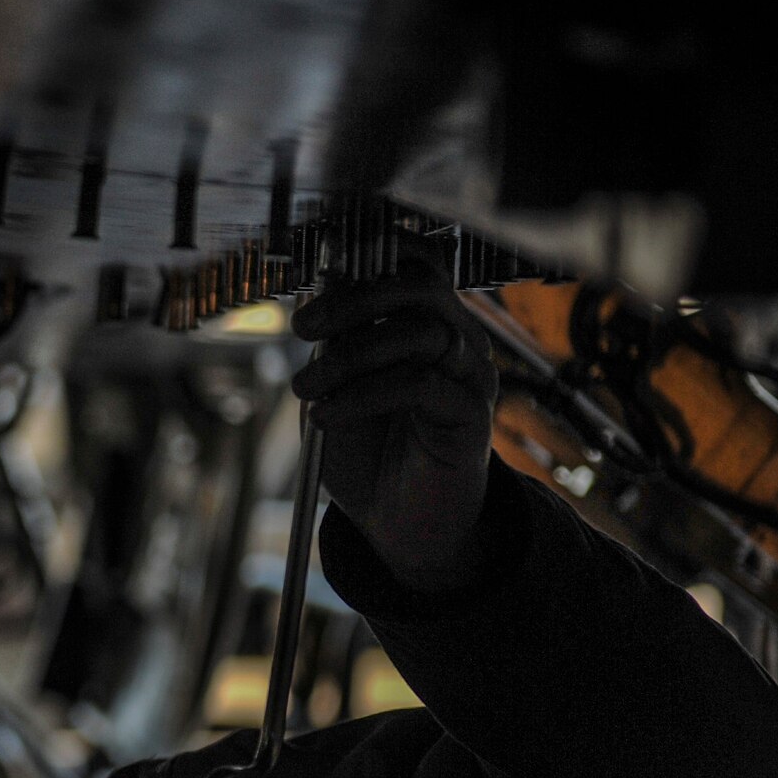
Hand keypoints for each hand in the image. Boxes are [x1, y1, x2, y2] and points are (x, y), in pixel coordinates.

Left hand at [290, 240, 497, 592]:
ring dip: (351, 355)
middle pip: (420, 284)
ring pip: (420, 331)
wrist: (396, 524)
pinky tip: (329, 416)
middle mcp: (455, 338)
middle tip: (304, 327)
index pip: (411, 262)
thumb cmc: (367, 453)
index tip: (315, 274)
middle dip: (354, 297)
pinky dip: (364, 394)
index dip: (369, 253)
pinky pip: (420, 384)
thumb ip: (331, 341)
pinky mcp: (473, 414)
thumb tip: (317, 294)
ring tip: (308, 388)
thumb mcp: (334, 387)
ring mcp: (470, 374)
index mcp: (424, 322)